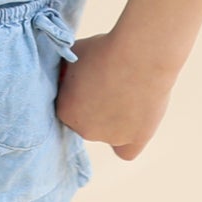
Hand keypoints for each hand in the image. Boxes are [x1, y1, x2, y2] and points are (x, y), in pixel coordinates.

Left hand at [52, 29, 174, 160]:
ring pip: (108, 134)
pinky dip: (128, 141)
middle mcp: (85, 130)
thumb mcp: (73, 55)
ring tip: (126, 92)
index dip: (80, 93)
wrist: (138, 54)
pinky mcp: (135, 139)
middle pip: (88, 123)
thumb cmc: (104, 49)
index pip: (68, 107)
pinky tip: (133, 124)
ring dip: (113, 119)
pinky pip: (126, 152)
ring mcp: (111, 137)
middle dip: (95, 106)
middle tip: (110, 83)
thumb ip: (64, 72)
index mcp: (65, 110)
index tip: (92, 79)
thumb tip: (63, 76)